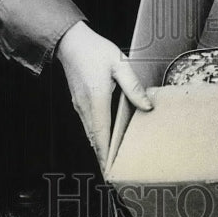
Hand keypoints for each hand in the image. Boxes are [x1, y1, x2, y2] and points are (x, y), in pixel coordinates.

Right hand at [56, 21, 152, 171]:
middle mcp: (85, 107)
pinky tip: (104, 140)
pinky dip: (96, 137)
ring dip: (100, 148)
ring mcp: (80, 106)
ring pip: (90, 134)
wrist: (70, 42)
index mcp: (97, 100)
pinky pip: (88, 125)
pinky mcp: (79, 102)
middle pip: (95, 140)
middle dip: (104, 158)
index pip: (102, 135)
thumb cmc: (95, 51)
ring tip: (112, 161)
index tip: (111, 173)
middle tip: (115, 174)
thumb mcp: (119, 64)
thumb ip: (133, 87)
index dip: (106, 156)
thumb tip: (147, 106)